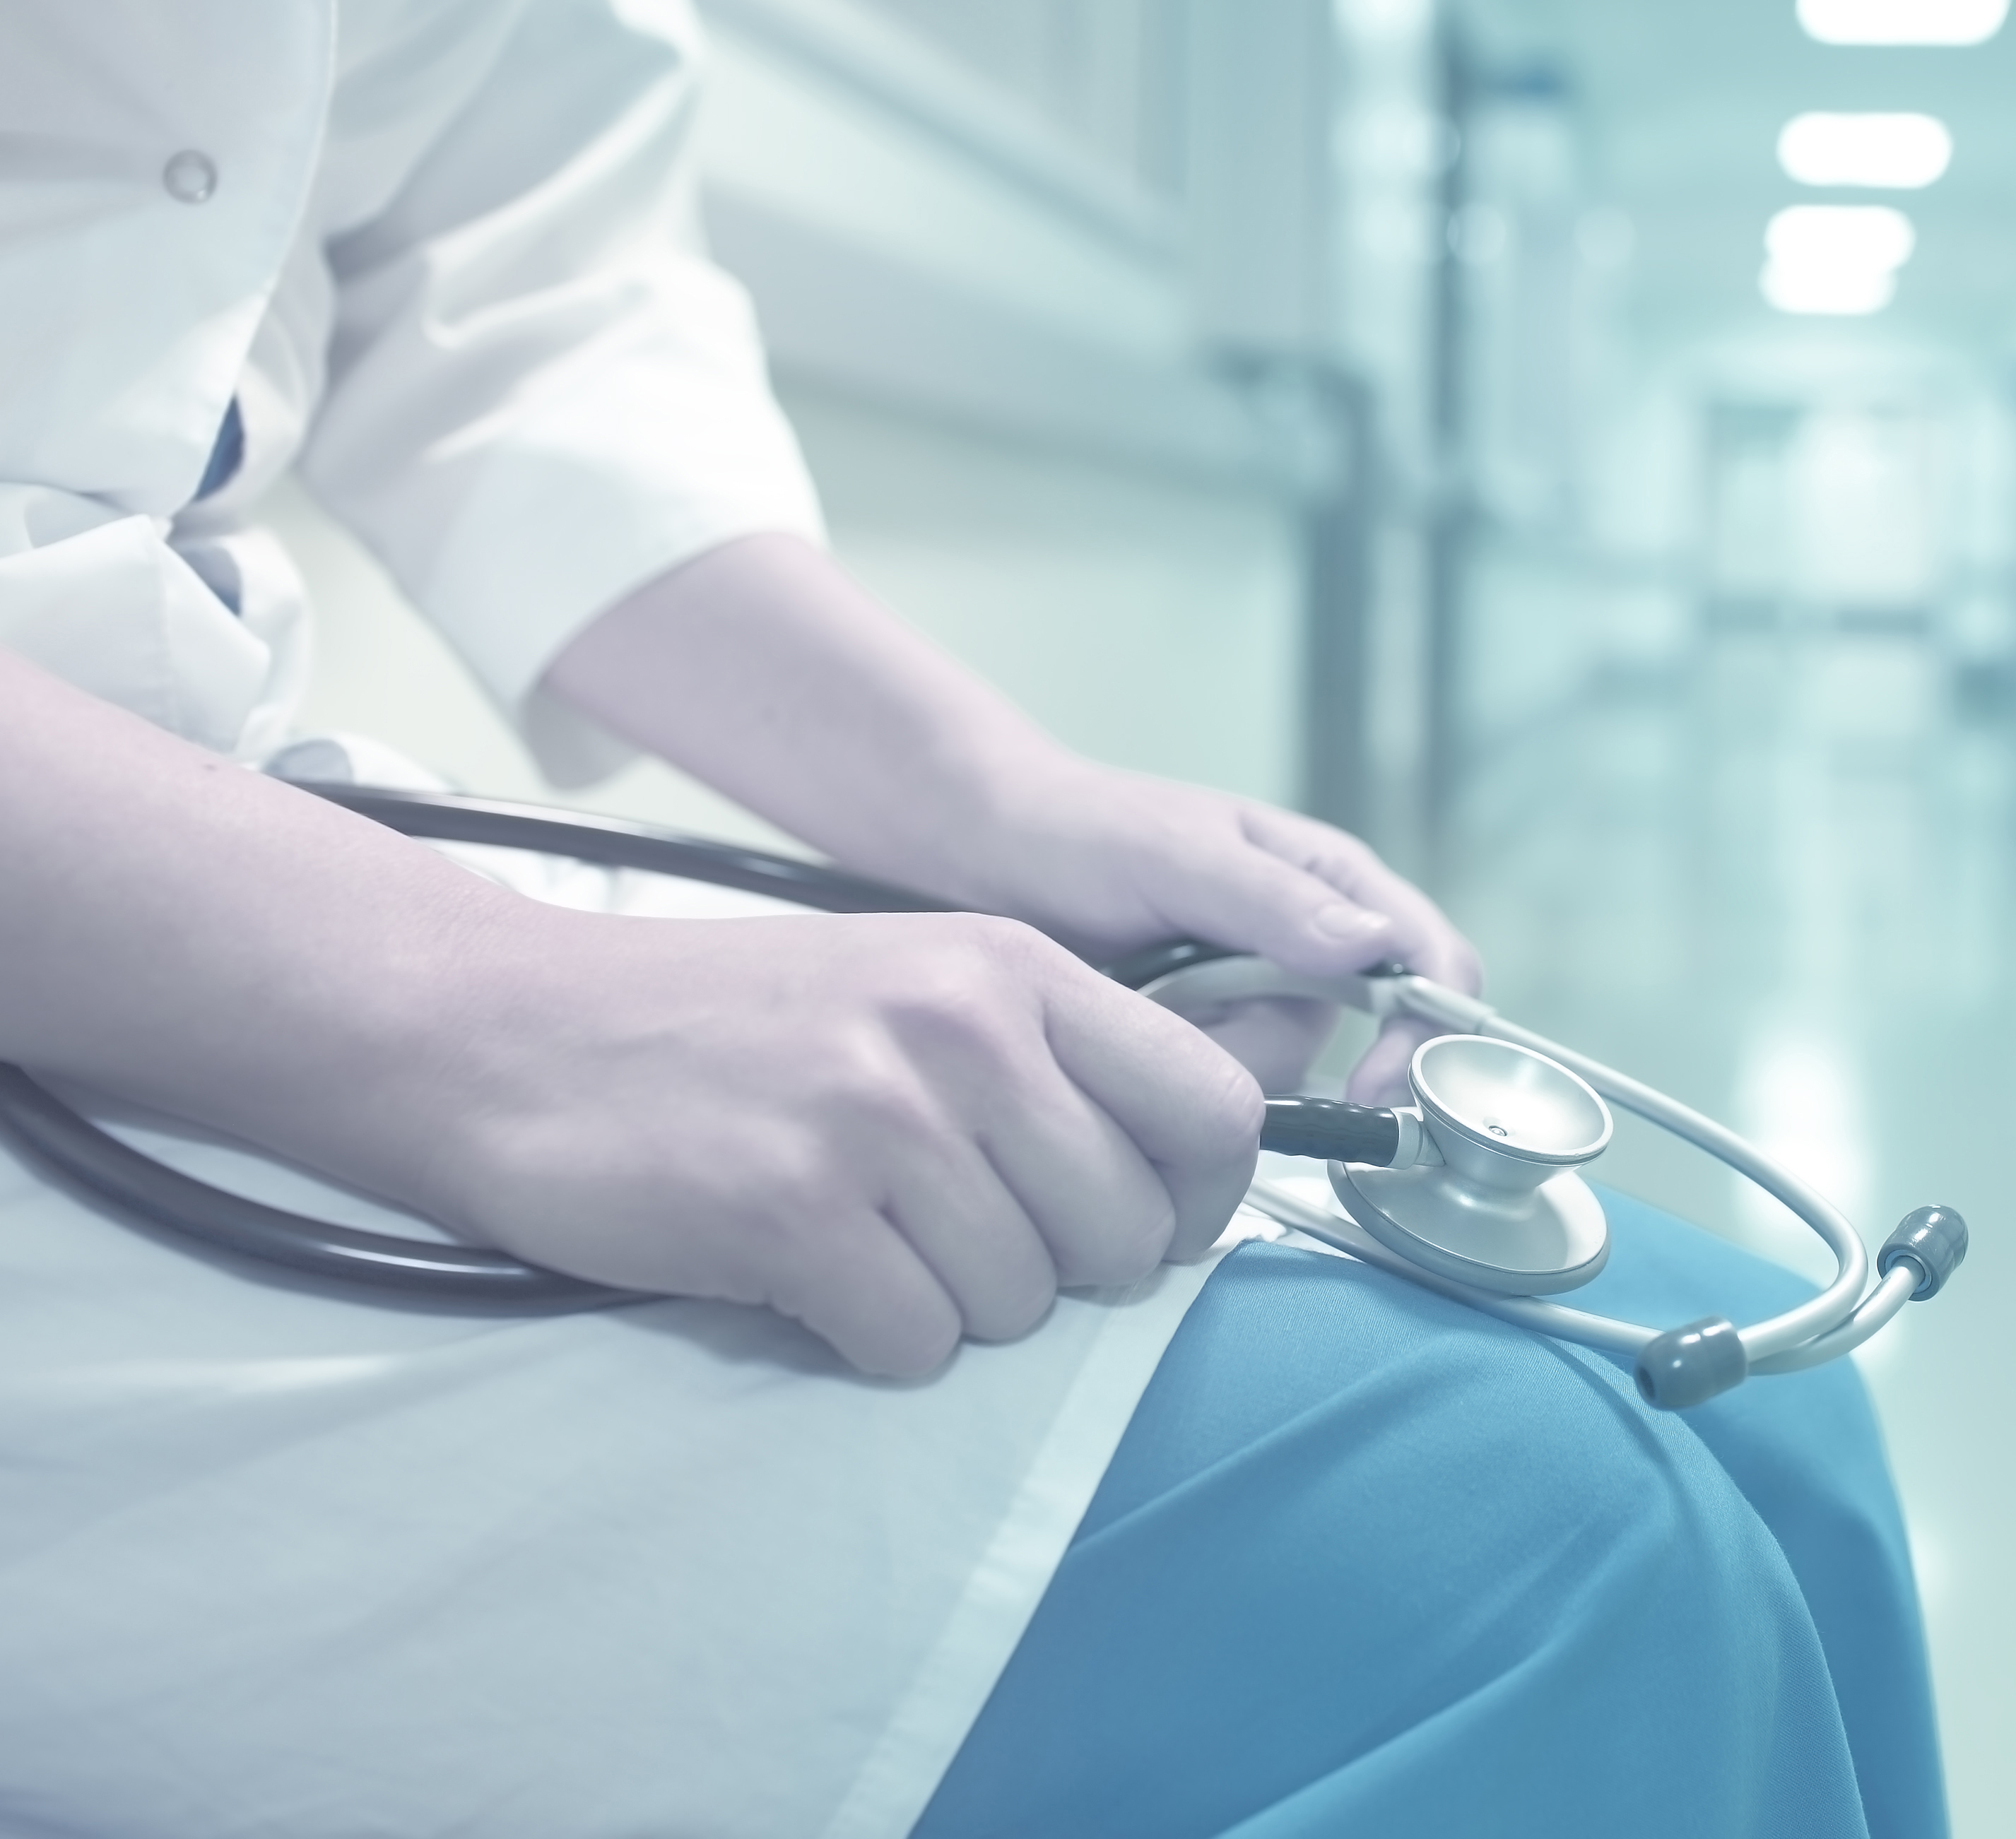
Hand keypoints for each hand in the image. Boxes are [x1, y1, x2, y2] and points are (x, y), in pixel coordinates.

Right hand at [407, 902, 1263, 1377]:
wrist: (504, 1035)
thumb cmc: (728, 1029)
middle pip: (1124, 1232)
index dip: (1197, 1203)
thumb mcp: (918, 985)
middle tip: (957, 1244)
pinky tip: (807, 1278)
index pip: (1213, 1108)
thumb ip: (1056, 1059)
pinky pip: (916, 1346)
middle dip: (1061, 1275)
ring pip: (1021, 1303)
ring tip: (865, 1243)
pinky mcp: (790, 1210)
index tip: (1141, 1232)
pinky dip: (871, 1340)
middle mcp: (962, 1028)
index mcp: (1011, 967)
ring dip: (953, 1308)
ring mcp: (877, 1117)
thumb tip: (1202, 1170)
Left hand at [951, 757, 1482, 1104]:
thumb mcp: (1175, 855)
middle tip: (1173, 1006)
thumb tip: (1375, 944)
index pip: (1429, 962)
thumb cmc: (1080, 829)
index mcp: (1331, 882)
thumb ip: (1273, 900)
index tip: (1378, 1082)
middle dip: (1260, 1043)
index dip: (1424, 1029)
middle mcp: (1312, 945)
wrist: (983, 854)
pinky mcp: (1207, 1041)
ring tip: (1132, 996)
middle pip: (1349, 1042)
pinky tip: (1125, 1023)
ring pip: (1276, 1075)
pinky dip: (1167, 1070)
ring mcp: (1258, 998)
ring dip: (1200, 1054)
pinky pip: (1216, 1090)